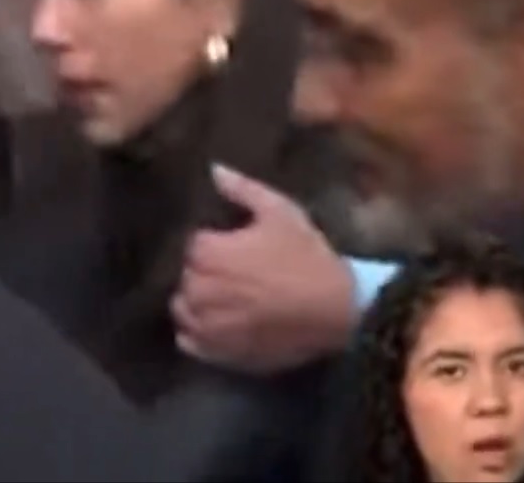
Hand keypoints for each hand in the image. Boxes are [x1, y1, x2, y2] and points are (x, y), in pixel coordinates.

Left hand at [170, 164, 357, 374]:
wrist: (339, 310)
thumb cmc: (308, 257)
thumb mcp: (281, 212)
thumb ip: (243, 189)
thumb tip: (214, 169)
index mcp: (207, 253)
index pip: (192, 245)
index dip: (213, 244)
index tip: (233, 247)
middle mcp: (198, 290)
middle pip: (185, 277)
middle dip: (204, 272)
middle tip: (233, 272)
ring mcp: (207, 325)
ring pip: (184, 310)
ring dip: (196, 302)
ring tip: (222, 299)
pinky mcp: (220, 353)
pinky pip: (191, 343)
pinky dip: (197, 334)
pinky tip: (217, 325)